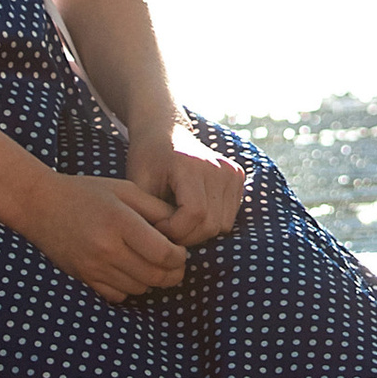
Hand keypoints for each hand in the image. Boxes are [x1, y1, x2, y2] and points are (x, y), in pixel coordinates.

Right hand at [20, 164, 192, 300]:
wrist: (40, 204)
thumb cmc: (87, 192)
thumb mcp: (125, 189)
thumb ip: (157, 209)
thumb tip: (183, 231)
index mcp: (120, 222)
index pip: (163, 253)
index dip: (180, 256)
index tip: (180, 249)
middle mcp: (106, 248)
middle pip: (155, 276)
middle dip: (173, 272)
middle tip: (175, 262)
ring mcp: (93, 267)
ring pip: (140, 288)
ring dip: (153, 280)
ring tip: (152, 263)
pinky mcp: (84, 278)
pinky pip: (119, 296)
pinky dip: (131, 288)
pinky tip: (130, 271)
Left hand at [126, 119, 248, 247]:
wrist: (165, 131)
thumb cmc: (147, 158)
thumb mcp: (138, 184)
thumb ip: (150, 213)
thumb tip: (160, 245)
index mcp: (192, 165)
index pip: (195, 214)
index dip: (174, 231)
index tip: (156, 227)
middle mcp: (219, 167)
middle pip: (211, 224)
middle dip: (186, 236)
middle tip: (165, 230)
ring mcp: (232, 172)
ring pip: (222, 225)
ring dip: (199, 233)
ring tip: (177, 222)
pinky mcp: (238, 177)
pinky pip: (228, 217)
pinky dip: (210, 223)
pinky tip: (191, 214)